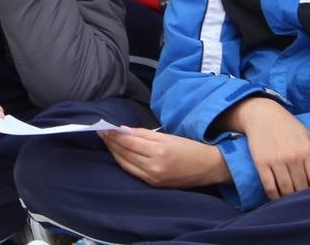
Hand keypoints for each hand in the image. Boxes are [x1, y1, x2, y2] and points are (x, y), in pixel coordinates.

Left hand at [100, 128, 230, 188]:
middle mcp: (154, 167)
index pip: (129, 141)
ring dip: (114, 151)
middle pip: (125, 152)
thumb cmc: (189, 148)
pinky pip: (132, 171)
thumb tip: (122, 129)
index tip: (104, 126)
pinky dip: (123, 162)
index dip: (114, 134)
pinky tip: (118, 153)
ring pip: (126, 163)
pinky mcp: (153, 184)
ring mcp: (153, 178)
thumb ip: (143, 133)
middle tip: (101, 132)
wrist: (208, 167)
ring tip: (107, 141)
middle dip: (111, 142)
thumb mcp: (167, 136)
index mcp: (159, 151)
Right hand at [222, 97, 309, 199]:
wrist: (261, 113)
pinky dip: (273, 196)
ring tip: (290, 202)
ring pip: (286, 189)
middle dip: (302, 196)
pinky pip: (269, 185)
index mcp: (308, 151)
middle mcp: (294, 157)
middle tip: (302, 202)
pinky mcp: (261, 162)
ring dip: (288, 198)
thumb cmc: (288, 125)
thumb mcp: (309, 136)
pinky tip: (276, 198)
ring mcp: (276, 160)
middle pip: (301, 187)